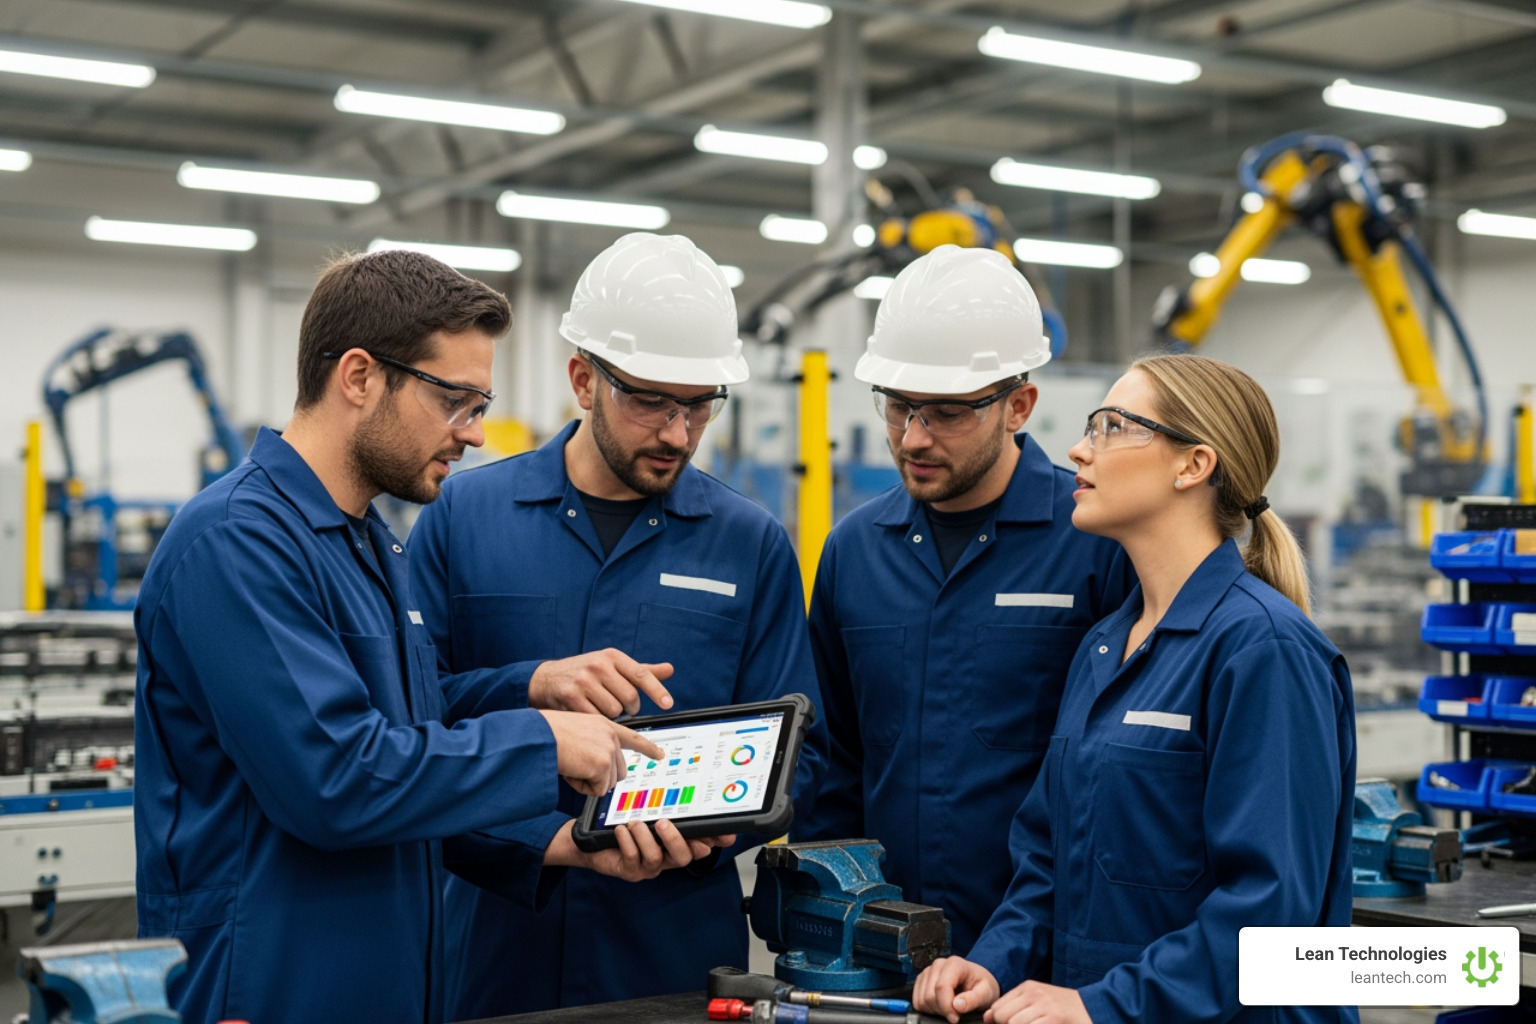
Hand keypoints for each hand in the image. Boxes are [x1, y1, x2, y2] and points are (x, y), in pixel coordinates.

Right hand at [529, 650, 674, 716]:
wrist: (546, 680)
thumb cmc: (585, 673)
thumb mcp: (612, 665)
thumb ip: (640, 670)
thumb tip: (669, 669)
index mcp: (612, 656)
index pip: (641, 673)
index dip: (656, 690)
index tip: (668, 703)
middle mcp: (598, 665)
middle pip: (630, 697)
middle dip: (631, 708)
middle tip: (624, 708)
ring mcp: (584, 681)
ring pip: (615, 710)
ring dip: (613, 715)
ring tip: (602, 707)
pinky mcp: (571, 696)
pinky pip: (597, 718)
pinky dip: (598, 720)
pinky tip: (591, 713)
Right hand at [538, 710, 665, 795]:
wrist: (535, 736)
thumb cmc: (547, 734)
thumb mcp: (576, 731)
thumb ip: (595, 743)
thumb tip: (604, 768)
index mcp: (604, 725)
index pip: (633, 737)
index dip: (648, 748)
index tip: (661, 755)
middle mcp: (610, 734)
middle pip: (619, 771)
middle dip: (600, 777)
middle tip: (578, 767)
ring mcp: (608, 748)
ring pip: (608, 783)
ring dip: (588, 782)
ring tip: (571, 765)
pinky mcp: (601, 764)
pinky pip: (597, 790)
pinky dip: (581, 787)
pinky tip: (570, 771)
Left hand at [543, 820, 734, 881]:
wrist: (594, 842)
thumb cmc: (625, 825)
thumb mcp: (648, 814)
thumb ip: (670, 809)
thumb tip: (693, 795)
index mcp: (675, 843)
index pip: (702, 845)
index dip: (713, 842)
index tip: (723, 835)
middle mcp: (666, 857)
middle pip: (684, 857)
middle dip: (675, 840)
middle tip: (663, 823)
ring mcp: (649, 867)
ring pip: (656, 858)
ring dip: (645, 838)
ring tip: (634, 823)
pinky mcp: (630, 871)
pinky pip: (633, 859)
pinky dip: (627, 842)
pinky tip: (621, 830)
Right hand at [913, 957, 999, 1022]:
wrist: (978, 982)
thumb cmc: (982, 985)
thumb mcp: (986, 993)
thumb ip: (973, 999)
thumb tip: (958, 1005)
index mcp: (954, 964)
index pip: (941, 987)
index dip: (946, 1007)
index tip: (955, 1018)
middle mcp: (939, 964)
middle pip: (929, 995)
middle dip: (942, 1010)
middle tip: (956, 1013)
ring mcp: (928, 971)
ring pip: (922, 999)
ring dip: (935, 1010)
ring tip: (950, 1008)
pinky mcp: (922, 980)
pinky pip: (917, 1001)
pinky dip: (928, 1008)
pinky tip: (941, 1006)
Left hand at [985, 981, 1089, 1023]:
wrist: (1095, 1009)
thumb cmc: (1064, 1009)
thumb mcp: (1039, 1000)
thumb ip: (1013, 1006)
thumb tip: (987, 1018)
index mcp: (1028, 988)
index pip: (998, 1007)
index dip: (998, 1022)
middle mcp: (1035, 995)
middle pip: (1003, 1017)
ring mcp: (1045, 1007)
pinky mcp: (1054, 1019)